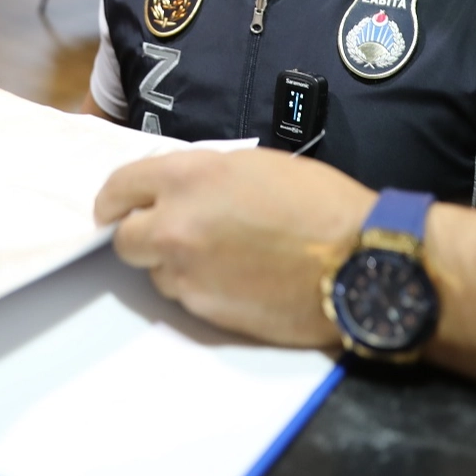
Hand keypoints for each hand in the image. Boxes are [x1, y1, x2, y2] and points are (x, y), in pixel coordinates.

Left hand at [93, 148, 375, 347]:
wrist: (361, 260)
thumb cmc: (317, 202)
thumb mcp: (249, 165)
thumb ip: (199, 178)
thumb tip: (174, 191)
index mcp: (185, 179)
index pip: (119, 188)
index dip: (115, 199)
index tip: (115, 207)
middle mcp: (175, 225)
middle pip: (124, 238)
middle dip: (139, 234)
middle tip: (162, 233)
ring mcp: (187, 272)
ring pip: (155, 270)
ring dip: (172, 263)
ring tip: (217, 256)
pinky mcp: (206, 310)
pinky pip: (185, 296)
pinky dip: (199, 287)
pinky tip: (234, 278)